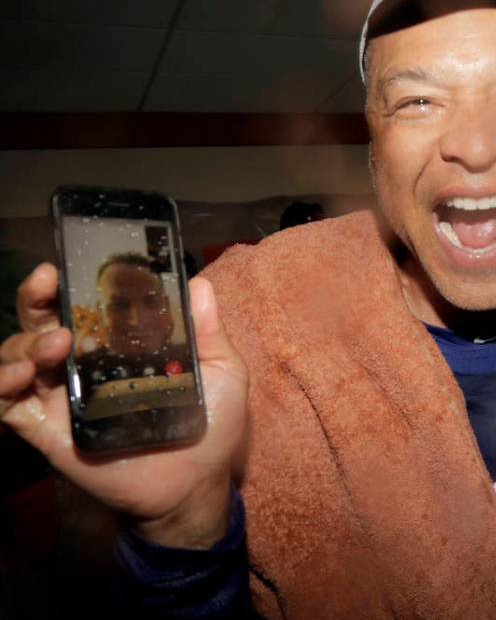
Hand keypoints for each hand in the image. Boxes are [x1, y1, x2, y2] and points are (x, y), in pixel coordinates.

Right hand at [0, 264, 248, 547]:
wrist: (196, 485)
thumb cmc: (211, 426)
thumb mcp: (221, 373)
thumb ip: (208, 332)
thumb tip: (198, 283)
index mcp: (121, 345)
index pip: (86, 305)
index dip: (72, 282)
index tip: (69, 262)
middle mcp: (85, 364)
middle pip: (42, 321)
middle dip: (35, 297)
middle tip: (45, 282)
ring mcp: (63, 396)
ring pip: (18, 355)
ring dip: (25, 341)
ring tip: (56, 344)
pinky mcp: (47, 430)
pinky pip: (6, 404)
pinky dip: (1, 384)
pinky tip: (21, 375)